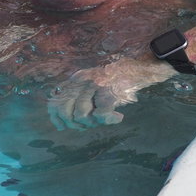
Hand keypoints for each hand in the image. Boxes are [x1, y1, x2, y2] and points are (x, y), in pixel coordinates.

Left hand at [47, 59, 173, 130]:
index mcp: (76, 79)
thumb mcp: (93, 84)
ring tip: (104, 120)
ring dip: (93, 123)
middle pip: (66, 111)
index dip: (56, 117)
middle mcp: (82, 81)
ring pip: (81, 115)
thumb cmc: (117, 80)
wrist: (139, 68)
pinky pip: (100, 114)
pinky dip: (108, 120)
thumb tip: (65, 122)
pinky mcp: (108, 91)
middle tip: (89, 125)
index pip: (56, 100)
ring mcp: (94, 85)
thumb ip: (80, 97)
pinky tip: (117, 117)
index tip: (62, 126)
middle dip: (75, 124)